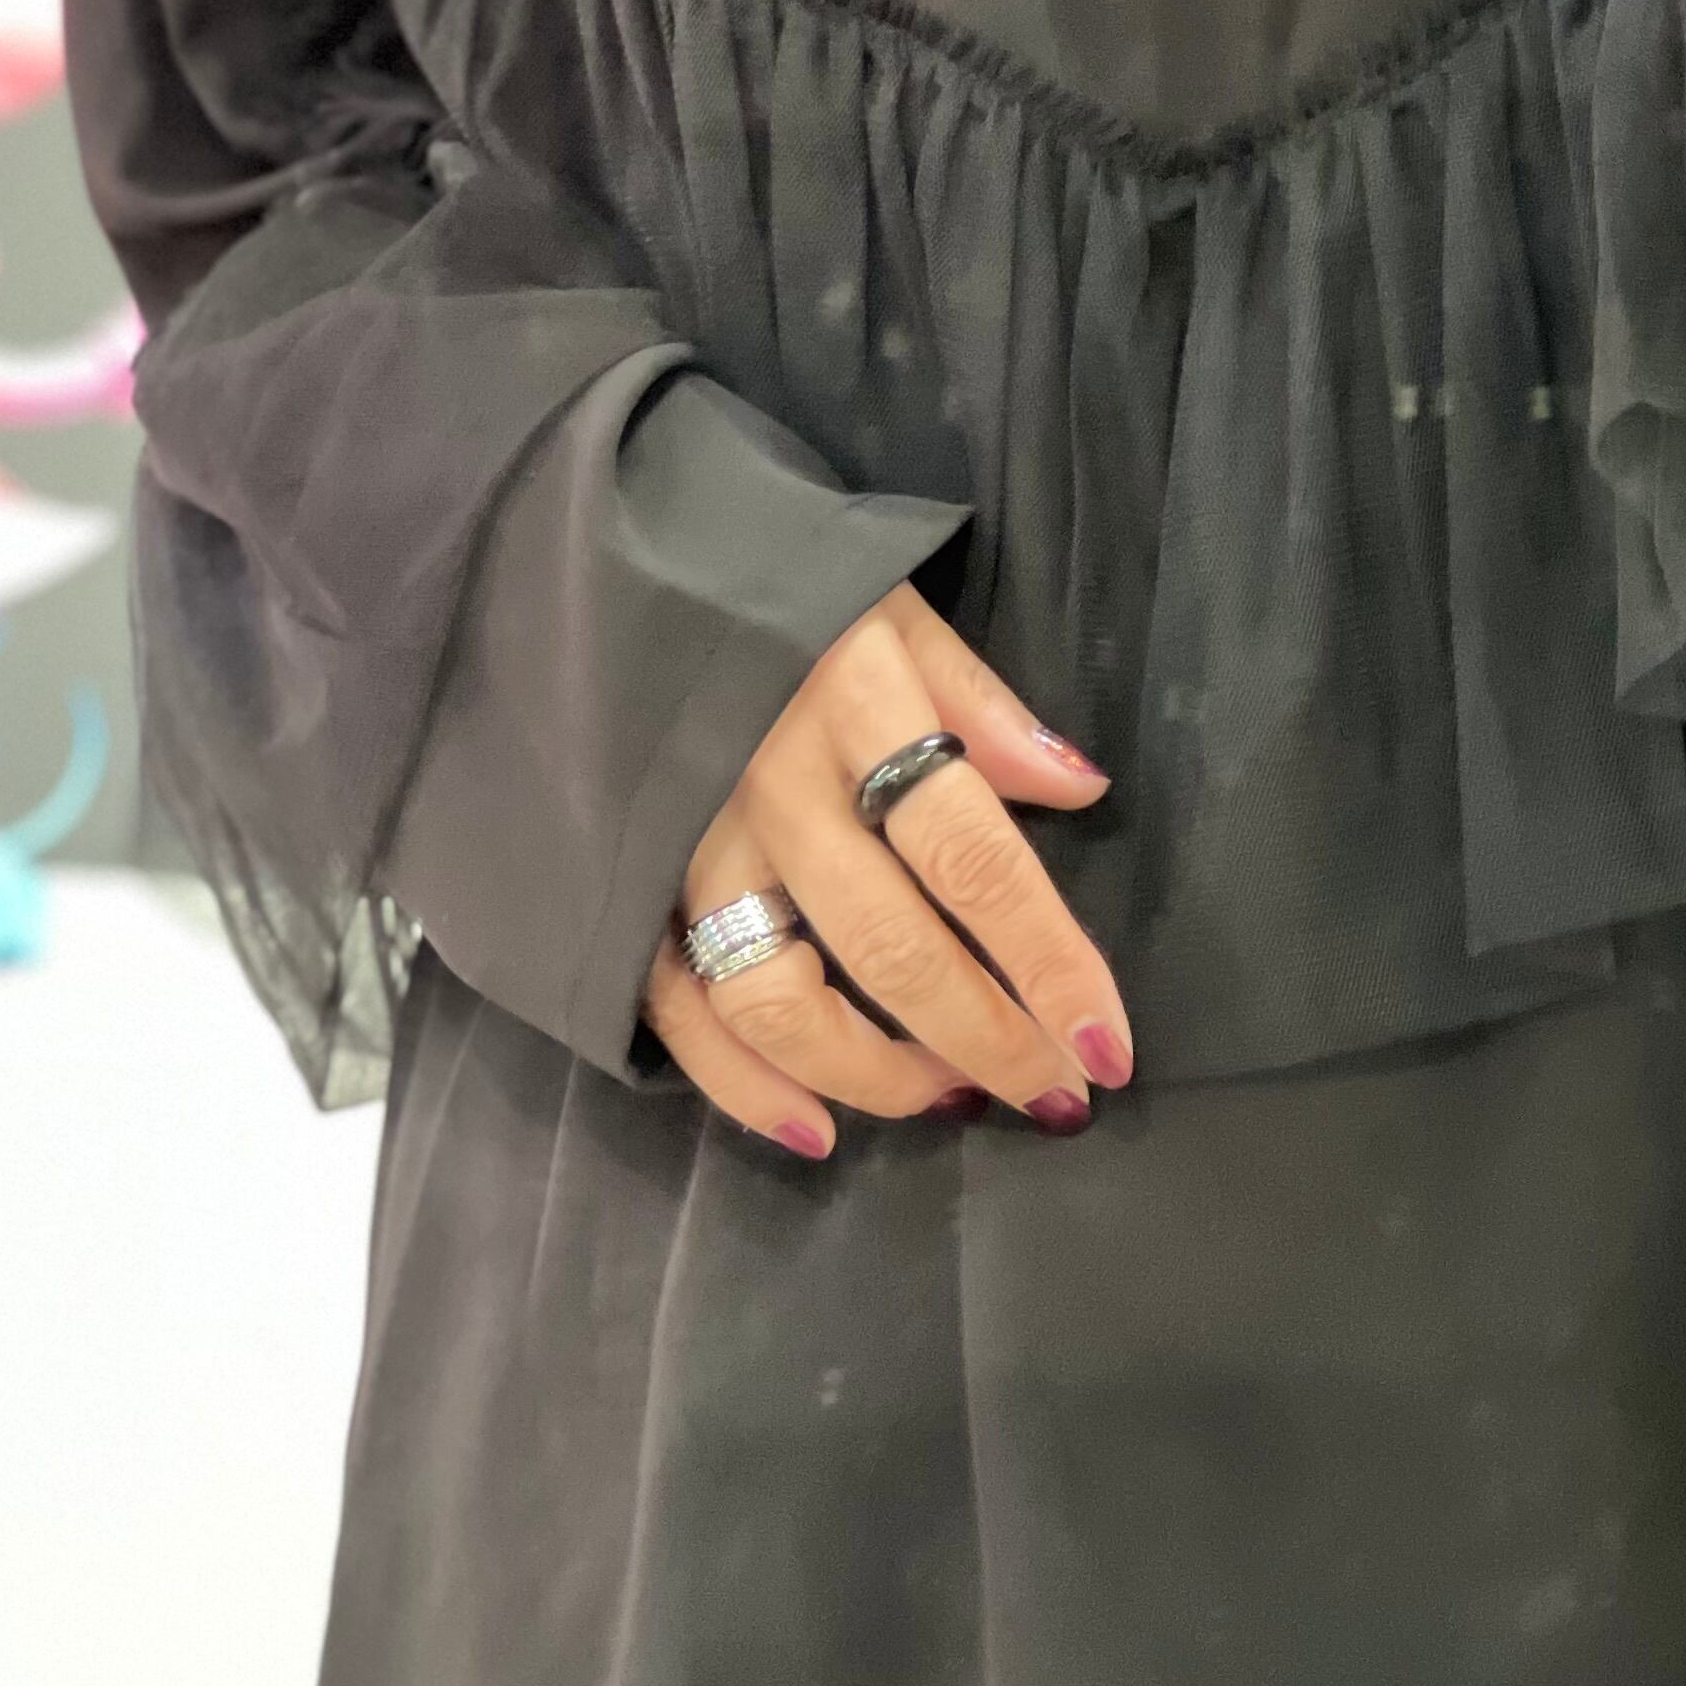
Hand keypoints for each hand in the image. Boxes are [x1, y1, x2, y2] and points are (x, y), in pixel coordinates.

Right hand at [641, 583, 1134, 1154]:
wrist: (577, 557)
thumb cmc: (775, 592)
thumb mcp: (892, 605)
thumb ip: (982, 703)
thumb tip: (1080, 789)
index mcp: (853, 703)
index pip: (974, 856)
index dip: (1049, 963)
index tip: (1108, 1045)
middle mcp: (768, 787)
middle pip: (889, 946)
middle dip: (985, 1040)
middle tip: (1054, 1097)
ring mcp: (686, 845)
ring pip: (778, 998)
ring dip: (875, 1074)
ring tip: (951, 1101)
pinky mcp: (623, 886)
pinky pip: (677, 1009)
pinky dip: (743, 1086)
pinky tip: (815, 1129)